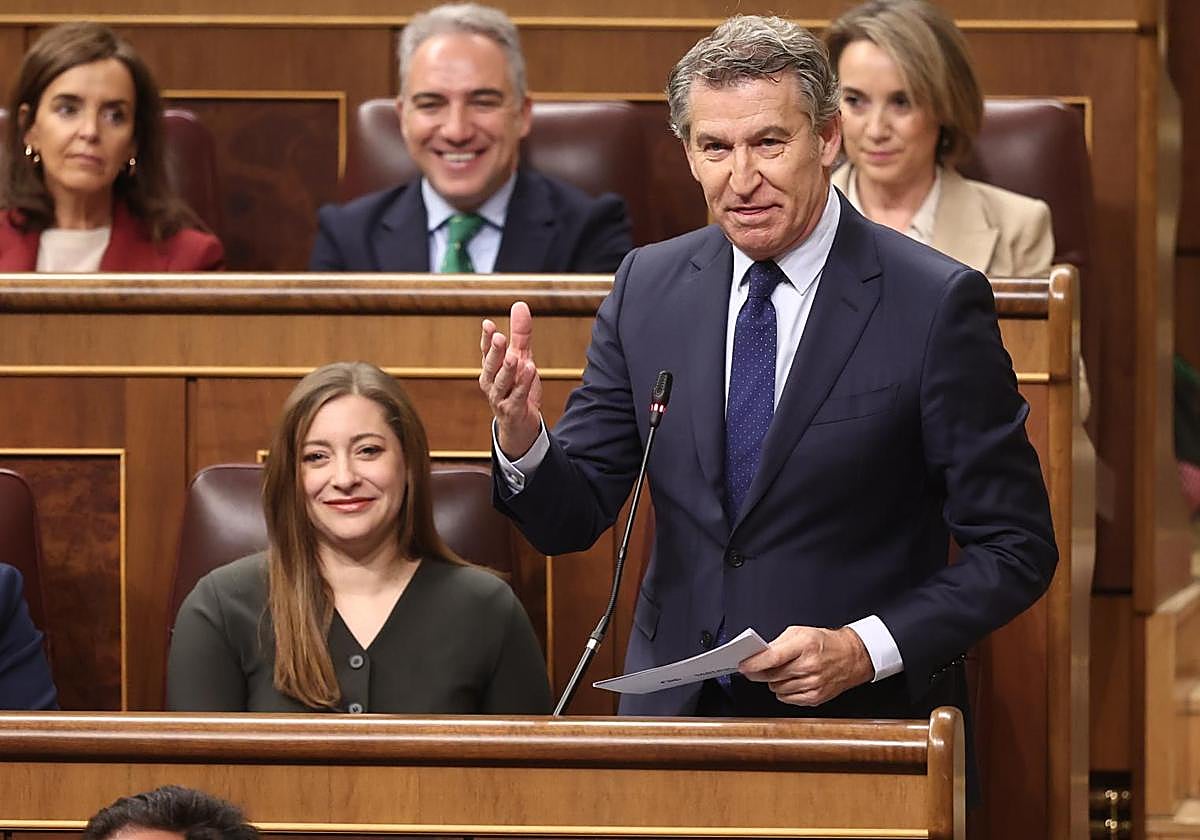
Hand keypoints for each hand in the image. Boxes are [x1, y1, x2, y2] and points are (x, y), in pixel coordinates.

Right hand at [480, 301, 542, 457]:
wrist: (520, 425)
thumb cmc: (518, 388)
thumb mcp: (522, 358)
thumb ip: (520, 334)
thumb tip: (519, 305)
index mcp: (491, 368)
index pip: (486, 351)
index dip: (487, 339)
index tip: (489, 324)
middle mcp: (491, 383)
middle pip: (491, 365)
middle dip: (495, 352)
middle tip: (500, 338)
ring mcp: (499, 398)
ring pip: (502, 382)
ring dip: (508, 370)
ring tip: (516, 357)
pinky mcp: (511, 410)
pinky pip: (517, 397)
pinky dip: (523, 385)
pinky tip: (530, 371)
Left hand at [738, 626, 873, 706]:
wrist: (851, 657)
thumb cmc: (824, 643)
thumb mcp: (800, 632)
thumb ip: (777, 643)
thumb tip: (757, 655)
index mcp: (805, 645)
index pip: (773, 658)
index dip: (754, 663)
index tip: (742, 666)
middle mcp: (810, 666)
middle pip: (772, 676)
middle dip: (761, 672)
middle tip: (758, 668)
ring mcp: (813, 684)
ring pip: (777, 689)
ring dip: (774, 681)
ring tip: (784, 672)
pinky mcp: (815, 698)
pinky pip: (787, 699)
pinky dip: (784, 691)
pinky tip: (792, 681)